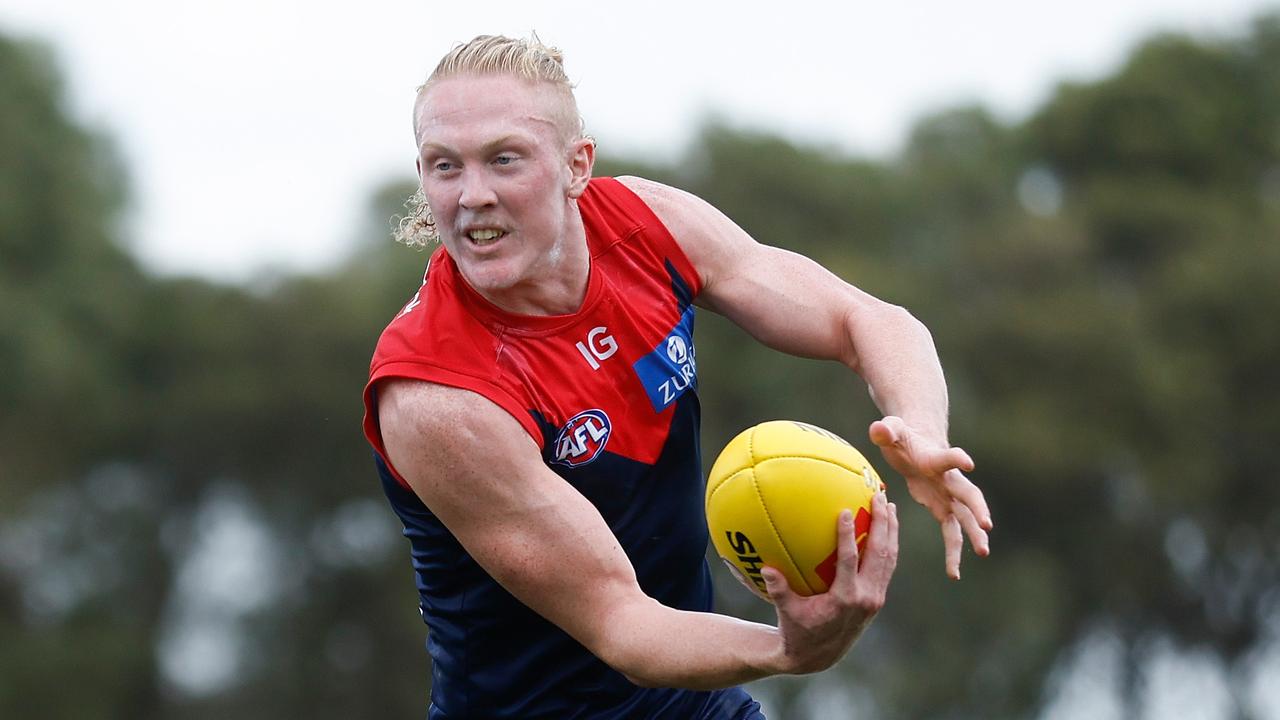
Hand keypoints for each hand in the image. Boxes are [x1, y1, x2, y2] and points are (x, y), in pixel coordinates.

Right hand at [762, 493, 898, 673]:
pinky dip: (889, 545)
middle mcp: (866, 598)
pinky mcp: (877, 598)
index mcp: (845, 599)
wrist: (820, 656)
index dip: (849, 535)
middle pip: (879, 554)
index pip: (850, 560)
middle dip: (882, 523)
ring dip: (891, 531)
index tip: (846, 510)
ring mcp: (875, 598)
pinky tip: (886, 527)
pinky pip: (887, 566)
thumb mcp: (786, 611)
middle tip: (879, 496)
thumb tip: (764, 568)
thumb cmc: (798, 631)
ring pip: (889, 559)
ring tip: (889, 505)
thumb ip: (779, 590)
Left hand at [869, 416, 991, 579]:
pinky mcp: (943, 509)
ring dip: (975, 535)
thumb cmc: (901, 437)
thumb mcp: (891, 432)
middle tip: (986, 525)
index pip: (948, 458)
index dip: (956, 459)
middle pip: (968, 494)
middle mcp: (949, 479)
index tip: (968, 463)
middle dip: (978, 509)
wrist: (917, 445)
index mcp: (935, 460)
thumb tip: (879, 430)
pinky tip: (954, 573)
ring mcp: (950, 496)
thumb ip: (886, 430)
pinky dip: (954, 553)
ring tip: (983, 553)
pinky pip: (952, 534)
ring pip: (966, 518)